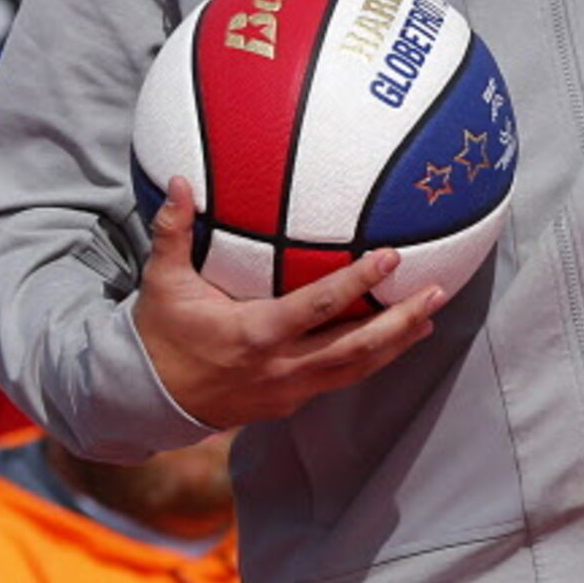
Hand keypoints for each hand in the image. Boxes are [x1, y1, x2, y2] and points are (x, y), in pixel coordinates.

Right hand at [133, 180, 444, 430]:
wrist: (146, 399)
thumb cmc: (160, 334)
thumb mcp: (162, 283)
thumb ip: (172, 232)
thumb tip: (176, 180)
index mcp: (256, 333)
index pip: (320, 305)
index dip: (359, 281)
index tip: (392, 256)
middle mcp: (281, 366)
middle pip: (356, 346)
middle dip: (402, 320)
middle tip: (437, 292)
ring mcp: (290, 389)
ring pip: (357, 368)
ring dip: (398, 342)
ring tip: (432, 316)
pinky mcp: (292, 402)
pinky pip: (341, 379)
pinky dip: (373, 360)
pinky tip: (396, 340)